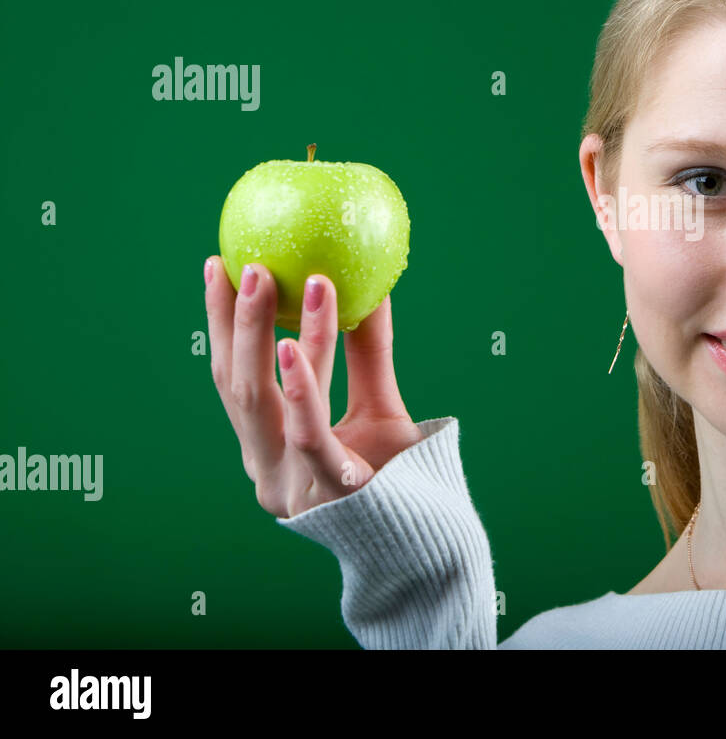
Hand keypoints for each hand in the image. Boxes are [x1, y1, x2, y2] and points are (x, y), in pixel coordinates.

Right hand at [203, 257, 425, 517]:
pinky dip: (298, 392)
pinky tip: (292, 348)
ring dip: (262, 337)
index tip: (218, 262)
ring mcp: (291, 484)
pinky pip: (308, 436)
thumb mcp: (379, 404)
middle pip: (235, 385)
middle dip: (232, 321)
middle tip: (246, 262)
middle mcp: (267, 466)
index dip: (220, 322)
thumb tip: (372, 283)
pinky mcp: (329, 494)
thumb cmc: (400, 474)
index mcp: (268, 446)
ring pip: (263, 404)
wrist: (432, 538)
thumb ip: (368, 353)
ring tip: (270, 281)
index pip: (233, 376)